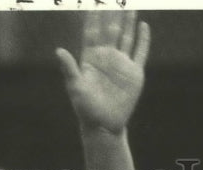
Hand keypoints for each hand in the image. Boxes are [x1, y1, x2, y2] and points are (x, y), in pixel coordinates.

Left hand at [56, 11, 149, 135]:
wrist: (103, 125)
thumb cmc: (86, 109)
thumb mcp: (76, 88)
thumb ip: (69, 68)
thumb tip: (58, 51)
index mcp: (91, 58)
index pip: (93, 32)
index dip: (94, 17)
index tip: (94, 2)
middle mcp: (107, 57)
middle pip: (110, 30)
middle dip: (113, 13)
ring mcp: (121, 64)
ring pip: (126, 37)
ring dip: (128, 21)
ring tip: (130, 5)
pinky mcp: (134, 73)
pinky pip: (140, 52)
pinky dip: (143, 39)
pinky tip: (143, 26)